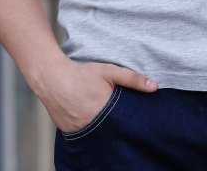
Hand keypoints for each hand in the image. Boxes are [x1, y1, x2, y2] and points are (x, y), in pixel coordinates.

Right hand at [36, 59, 157, 133]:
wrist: (51, 77)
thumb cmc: (81, 73)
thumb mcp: (109, 71)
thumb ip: (132, 79)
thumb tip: (155, 87)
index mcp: (105, 112)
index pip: (124, 125)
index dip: (128, 122)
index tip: (131, 119)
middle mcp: (92, 125)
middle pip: (111, 131)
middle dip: (116, 126)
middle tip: (115, 116)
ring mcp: (79, 131)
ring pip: (97, 134)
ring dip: (101, 128)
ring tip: (101, 116)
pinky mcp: (69, 133)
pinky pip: (84, 134)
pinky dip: (88, 128)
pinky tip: (88, 118)